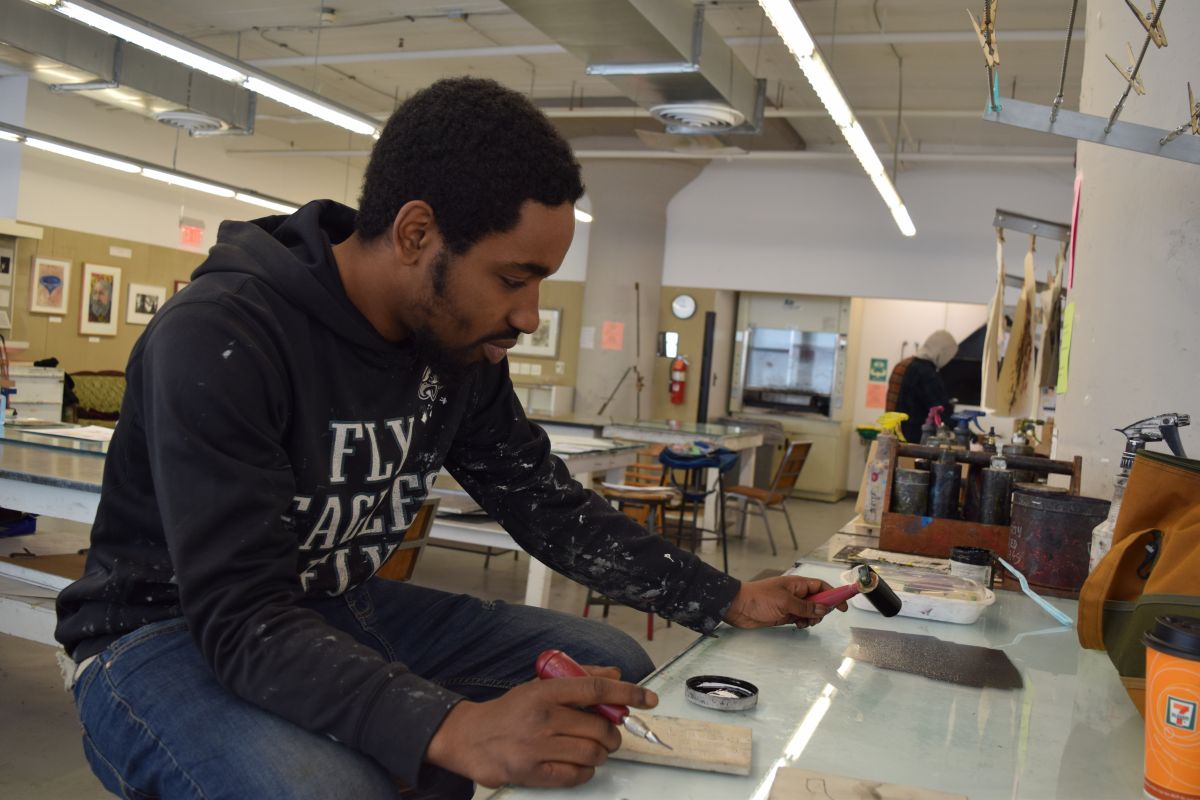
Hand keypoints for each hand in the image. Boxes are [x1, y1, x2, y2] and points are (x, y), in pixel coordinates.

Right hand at [424, 668, 656, 787]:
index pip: (595, 690)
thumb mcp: (539, 686)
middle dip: (613, 734)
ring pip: (592, 753)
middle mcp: (542, 718)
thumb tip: (614, 673)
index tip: (647, 699)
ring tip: (592, 749)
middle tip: (609, 735)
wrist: (470, 738)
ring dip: (601, 753)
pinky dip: (586, 770)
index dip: (626, 693)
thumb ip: (579, 678)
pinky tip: (577, 763)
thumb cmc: (509, 711)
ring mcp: (537, 747)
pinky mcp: (532, 773)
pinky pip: (577, 775)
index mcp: (545, 692)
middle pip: (600, 728)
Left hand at [722, 575, 847, 628]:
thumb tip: (823, 609)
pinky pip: (801, 618)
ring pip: (810, 611)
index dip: (833, 595)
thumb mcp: (785, 602)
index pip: (821, 587)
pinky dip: (803, 622)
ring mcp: (790, 604)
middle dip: (821, 610)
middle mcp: (795, 593)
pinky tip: (798, 625)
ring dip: (812, 618)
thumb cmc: (759, 599)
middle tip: (815, 618)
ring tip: (803, 622)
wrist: (738, 607)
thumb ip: (805, 607)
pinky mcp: (784, 615)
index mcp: (797, 584)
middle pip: (818, 601)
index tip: (843, 606)